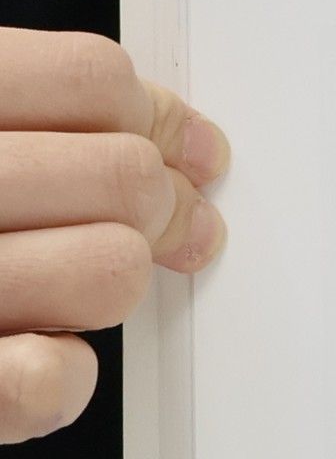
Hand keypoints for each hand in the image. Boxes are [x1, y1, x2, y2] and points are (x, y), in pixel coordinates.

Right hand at [0, 29, 228, 442]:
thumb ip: (30, 109)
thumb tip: (173, 137)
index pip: (90, 78)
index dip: (157, 118)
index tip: (185, 151)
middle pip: (119, 176)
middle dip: (158, 206)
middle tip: (165, 225)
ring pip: (107, 269)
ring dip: (105, 280)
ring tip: (62, 281)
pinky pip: (48, 379)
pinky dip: (57, 375)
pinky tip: (26, 352)